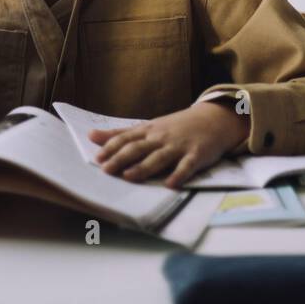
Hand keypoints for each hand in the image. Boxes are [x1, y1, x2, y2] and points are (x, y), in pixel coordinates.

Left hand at [89, 101, 249, 188]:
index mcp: (149, 130)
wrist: (212, 119)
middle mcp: (162, 137)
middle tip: (106, 170)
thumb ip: (121, 133)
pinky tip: (171, 184)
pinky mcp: (196, 155)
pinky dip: (179, 175)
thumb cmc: (176, 126)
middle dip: (122, 158)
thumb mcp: (148, 126)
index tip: (97, 158)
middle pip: (139, 147)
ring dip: (144, 167)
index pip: (127, 138)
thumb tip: (92, 136)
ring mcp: (179, 146)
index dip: (112, 148)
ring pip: (159, 157)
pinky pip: (187, 166)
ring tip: (129, 177)